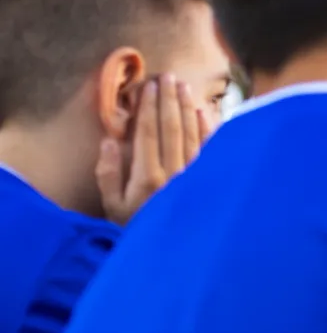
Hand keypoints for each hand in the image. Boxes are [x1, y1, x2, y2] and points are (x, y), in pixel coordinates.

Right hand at [97, 74, 208, 224]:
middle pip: (172, 129)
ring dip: (187, 109)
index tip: (150, 86)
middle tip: (168, 77)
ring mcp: (196, 178)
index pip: (149, 133)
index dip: (149, 107)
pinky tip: (204, 112)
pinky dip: (208, 129)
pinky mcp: (212, 182)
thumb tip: (109, 141)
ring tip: (183, 87)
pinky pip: (212, 150)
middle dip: (169, 100)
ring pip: (193, 135)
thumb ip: (108, 174)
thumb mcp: (113, 207)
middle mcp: (175, 175)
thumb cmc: (138, 229)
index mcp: (148, 178)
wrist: (174, 255)